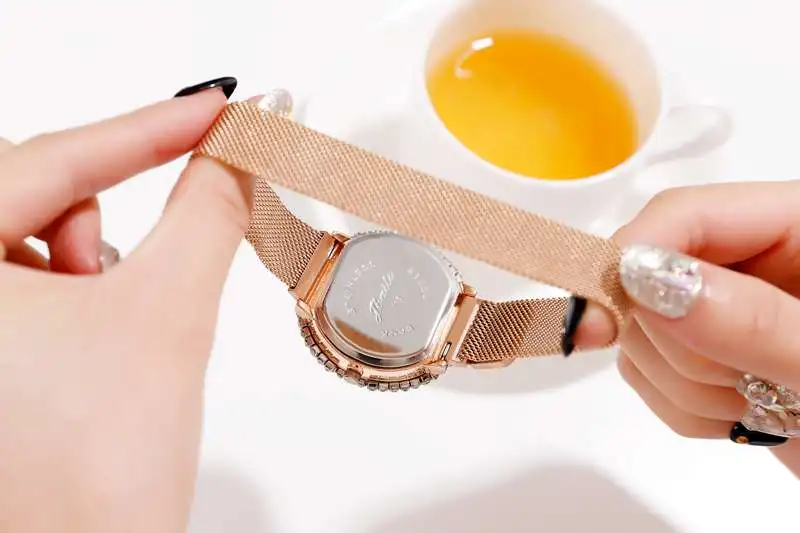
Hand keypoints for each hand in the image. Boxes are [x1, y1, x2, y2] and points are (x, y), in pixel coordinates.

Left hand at [0, 82, 254, 531]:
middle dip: (92, 221)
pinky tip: (88, 347)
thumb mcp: (168, 314)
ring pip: (17, 240)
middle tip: (132, 273)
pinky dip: (65, 294)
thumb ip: (208, 214)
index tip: (212, 110)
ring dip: (79, 265)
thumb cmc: (95, 479)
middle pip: (19, 195)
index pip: (52, 161)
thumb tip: (235, 158)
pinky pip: (12, 283)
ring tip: (108, 331)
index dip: (149, 127)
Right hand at [573, 181, 799, 477]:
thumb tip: (652, 282)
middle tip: (747, 384)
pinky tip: (743, 415)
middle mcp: (753, 259)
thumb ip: (759, 322)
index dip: (633, 259)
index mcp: (798, 223)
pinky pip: (647, 373)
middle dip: (680, 345)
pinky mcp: (709, 352)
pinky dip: (684, 408)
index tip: (603, 319)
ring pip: (639, 332)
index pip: (683, 215)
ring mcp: (726, 308)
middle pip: (646, 276)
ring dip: (686, 385)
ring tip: (763, 407)